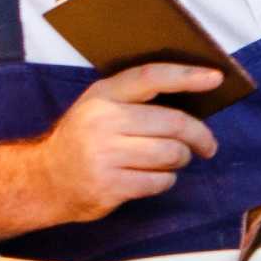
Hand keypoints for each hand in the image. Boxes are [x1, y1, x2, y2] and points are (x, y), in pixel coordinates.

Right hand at [0, 64, 221, 237]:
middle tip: (207, 146)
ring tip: (170, 160)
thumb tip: (198, 93)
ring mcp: (103, 154)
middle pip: (174, 124)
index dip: (186, 76)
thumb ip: (137, 100)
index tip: (216, 78)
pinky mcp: (109, 184)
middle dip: (199, 136)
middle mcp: (101, 121)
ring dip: (181, 159)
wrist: (44, 179)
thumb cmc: (86, 140)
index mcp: (102, 96)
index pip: (150, 77)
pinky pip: (161, 181)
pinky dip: (165, 180)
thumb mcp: (100, 108)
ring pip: (172, 154)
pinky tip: (151, 177)